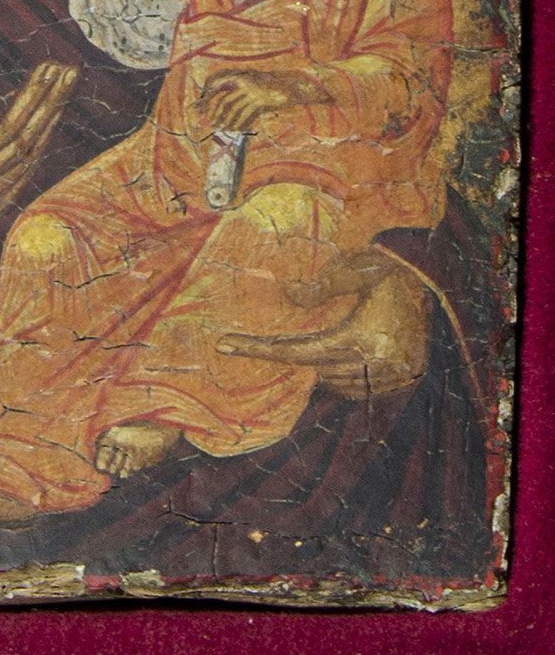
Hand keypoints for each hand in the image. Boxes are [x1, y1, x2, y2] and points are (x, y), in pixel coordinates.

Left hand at [198, 71, 296, 131]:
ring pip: (234, 110)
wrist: (291, 86)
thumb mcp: (251, 85)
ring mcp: (253, 91)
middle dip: (215, 113)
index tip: (202, 108)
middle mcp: (244, 81)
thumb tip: (219, 106)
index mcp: (239, 75)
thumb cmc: (268, 88)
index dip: (207, 97)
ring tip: (223, 129)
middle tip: (211, 122)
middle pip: (223, 99)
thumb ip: (237, 92)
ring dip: (227, 121)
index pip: (216, 83)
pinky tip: (236, 129)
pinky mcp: (261, 101)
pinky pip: (246, 115)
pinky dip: (239, 123)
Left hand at [215, 259, 429, 399]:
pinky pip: (364, 388)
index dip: (259, 349)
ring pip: (341, 385)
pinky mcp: (408, 376)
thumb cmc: (385, 266)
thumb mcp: (352, 268)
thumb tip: (285, 291)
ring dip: (329, 366)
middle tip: (303, 329)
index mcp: (361, 336)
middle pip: (319, 370)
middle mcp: (379, 362)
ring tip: (336, 336)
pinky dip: (351, 376)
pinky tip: (351, 354)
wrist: (430, 274)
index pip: (299, 351)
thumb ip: (319, 285)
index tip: (224, 343)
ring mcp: (397, 374)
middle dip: (307, 354)